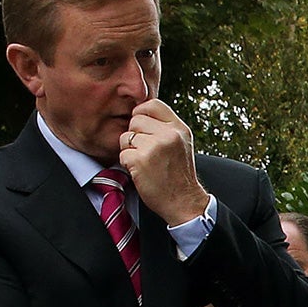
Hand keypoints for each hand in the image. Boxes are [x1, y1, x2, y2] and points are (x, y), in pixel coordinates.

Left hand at [120, 98, 209, 226]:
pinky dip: (127, 164)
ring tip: (145, 162)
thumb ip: (165, 127)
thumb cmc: (179, 175)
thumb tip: (140, 112)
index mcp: (179, 128)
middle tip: (147, 152)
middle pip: (135, 120)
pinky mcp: (141, 160)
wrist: (185, 202)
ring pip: (126, 137)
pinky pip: (122, 153)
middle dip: (136, 135)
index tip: (144, 128)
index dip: (142, 113)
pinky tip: (141, 172)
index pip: (152, 104)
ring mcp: (155, 146)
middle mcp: (169, 134)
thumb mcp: (181, 144)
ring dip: (130, 150)